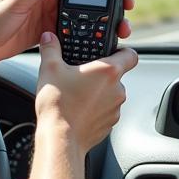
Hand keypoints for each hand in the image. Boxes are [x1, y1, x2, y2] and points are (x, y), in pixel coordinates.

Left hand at [0, 0, 134, 66]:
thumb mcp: (18, 0)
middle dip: (108, 0)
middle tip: (126, 5)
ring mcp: (49, 16)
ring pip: (84, 15)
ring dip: (102, 20)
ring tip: (119, 26)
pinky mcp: (49, 33)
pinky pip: (74, 32)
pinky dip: (88, 35)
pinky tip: (102, 40)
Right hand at [35, 32, 137, 152]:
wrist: (60, 139)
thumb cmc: (58, 104)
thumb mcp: (50, 69)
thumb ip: (50, 49)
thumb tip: (48, 38)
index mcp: (108, 71)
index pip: (130, 54)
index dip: (122, 51)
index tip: (112, 51)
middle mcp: (117, 89)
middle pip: (117, 75)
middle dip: (101, 74)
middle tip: (82, 74)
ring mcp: (115, 109)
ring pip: (111, 94)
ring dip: (98, 92)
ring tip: (77, 94)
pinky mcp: (110, 124)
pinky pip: (106, 111)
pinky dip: (95, 109)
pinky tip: (78, 109)